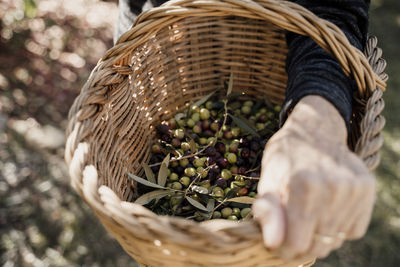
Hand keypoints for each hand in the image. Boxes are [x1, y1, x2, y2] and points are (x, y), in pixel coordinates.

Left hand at [253, 95, 375, 260]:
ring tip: (307, 216)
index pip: (297, 243)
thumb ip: (268, 212)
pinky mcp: (367, 189)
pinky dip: (339, 227)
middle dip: (301, 245)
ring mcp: (354, 188)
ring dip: (319, 236)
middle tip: (291, 231)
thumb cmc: (285, 158)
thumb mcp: (267, 180)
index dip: (284, 249)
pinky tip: (326, 209)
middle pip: (319, 246)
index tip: (277, 242)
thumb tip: (273, 242)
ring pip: (336, 240)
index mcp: (304, 184)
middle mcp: (334, 187)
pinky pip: (354, 230)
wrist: (315, 130)